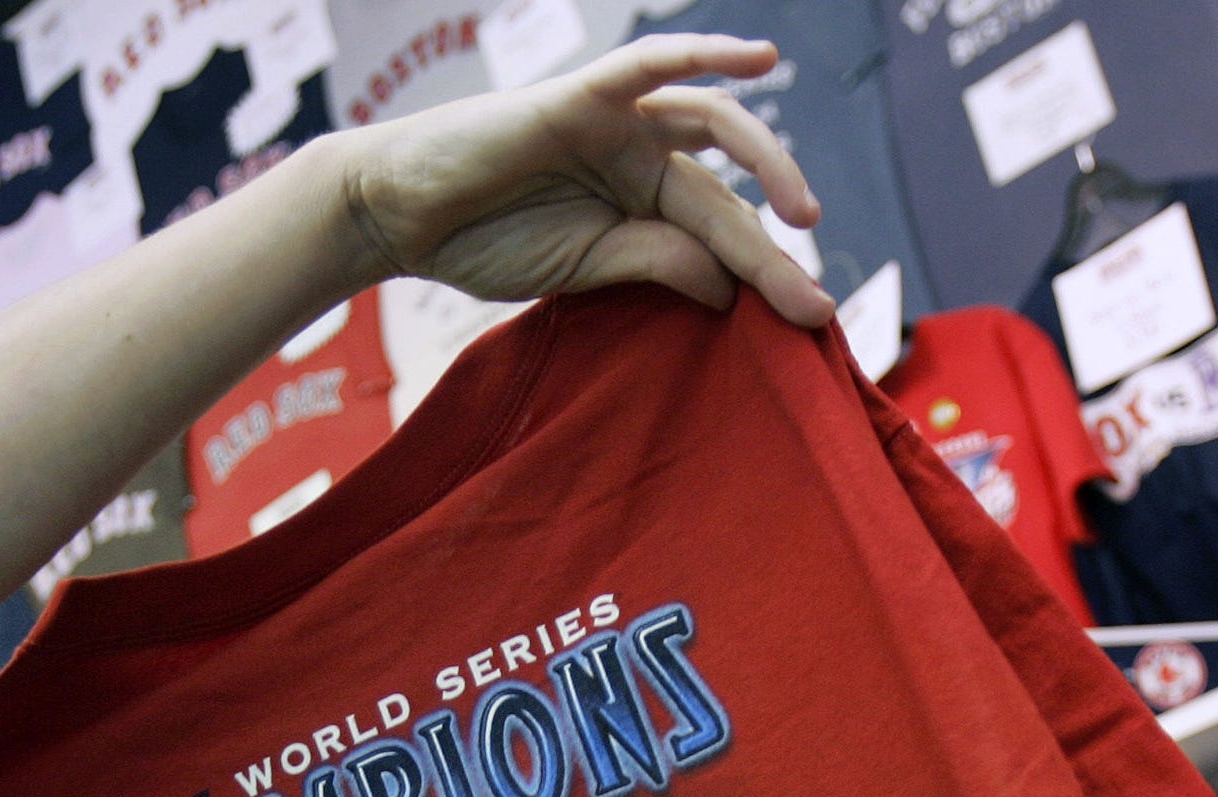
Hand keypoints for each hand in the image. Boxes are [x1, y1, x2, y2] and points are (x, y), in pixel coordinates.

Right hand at [336, 35, 835, 328]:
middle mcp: (639, 159)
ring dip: (769, 162)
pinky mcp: (584, 95)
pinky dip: (706, 53)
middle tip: (814, 303)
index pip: (719, 239)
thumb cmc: (482, 242)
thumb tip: (728, 290)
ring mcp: (616, 124)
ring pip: (713, 129)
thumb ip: (654, 265)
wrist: (403, 217)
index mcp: (640, 207)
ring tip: (804, 216)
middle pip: (726, 198)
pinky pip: (652, 65)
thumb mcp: (584, 269)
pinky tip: (759, 59)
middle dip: (774, 251)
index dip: (767, 277)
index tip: (813, 322)